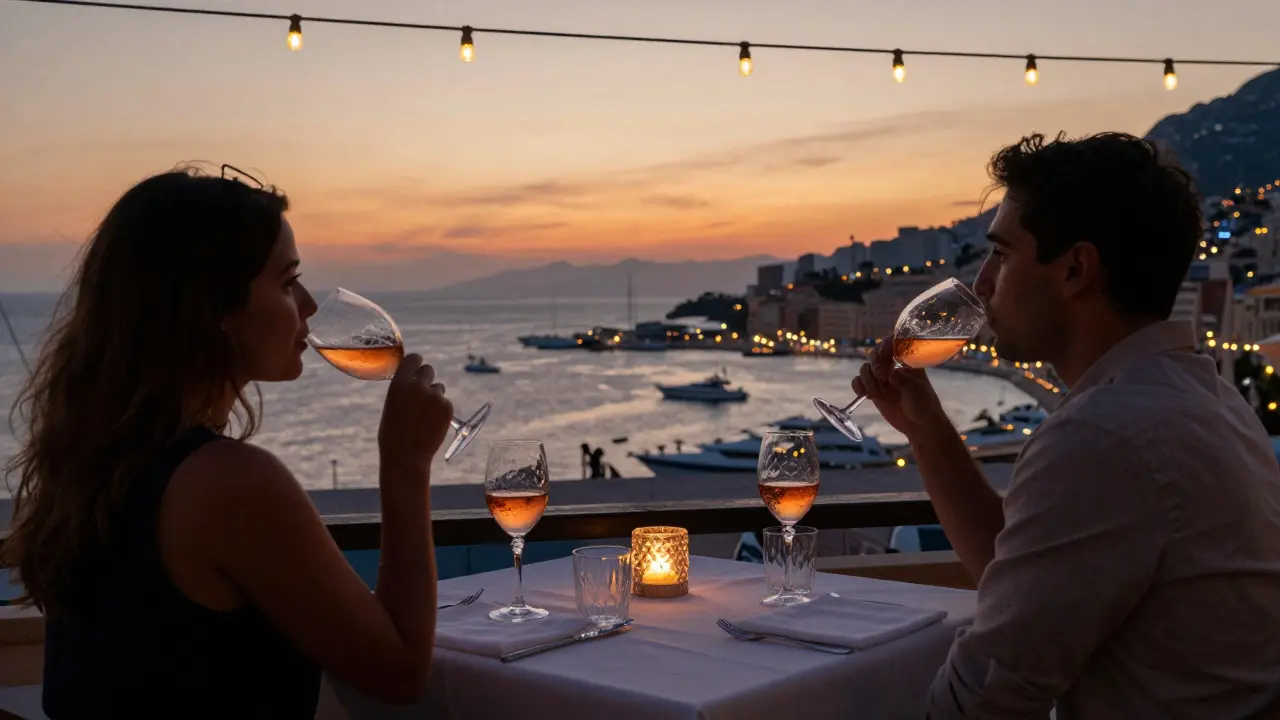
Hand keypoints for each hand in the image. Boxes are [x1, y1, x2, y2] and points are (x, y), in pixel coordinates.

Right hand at [378, 353, 453, 475]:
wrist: (406, 456)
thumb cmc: (393, 433)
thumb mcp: (392, 405)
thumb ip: (404, 389)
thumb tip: (414, 380)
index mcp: (399, 383)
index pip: (413, 359)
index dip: (416, 363)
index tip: (418, 366)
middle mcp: (418, 386)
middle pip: (428, 370)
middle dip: (426, 379)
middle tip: (423, 392)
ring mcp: (435, 396)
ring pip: (439, 388)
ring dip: (434, 397)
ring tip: (423, 416)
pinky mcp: (447, 407)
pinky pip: (446, 402)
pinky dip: (441, 410)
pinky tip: (431, 424)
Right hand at [852, 342, 949, 439]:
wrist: (920, 426)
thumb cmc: (924, 406)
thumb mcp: (917, 391)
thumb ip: (903, 380)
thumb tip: (890, 374)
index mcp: (907, 361)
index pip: (894, 344)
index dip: (886, 345)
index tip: (885, 354)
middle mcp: (893, 367)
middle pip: (875, 354)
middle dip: (875, 363)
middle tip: (881, 377)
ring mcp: (882, 379)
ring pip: (865, 368)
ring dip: (867, 379)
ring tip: (876, 393)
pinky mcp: (874, 391)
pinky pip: (859, 383)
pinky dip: (858, 386)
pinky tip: (865, 395)